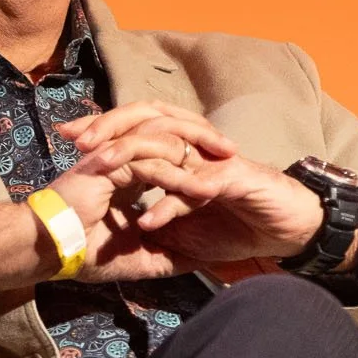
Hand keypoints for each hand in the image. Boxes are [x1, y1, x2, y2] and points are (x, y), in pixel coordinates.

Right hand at [26, 102, 240, 282]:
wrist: (48, 251)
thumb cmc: (84, 253)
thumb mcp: (138, 255)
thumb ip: (168, 253)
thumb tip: (200, 262)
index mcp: (125, 170)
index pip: (167, 146)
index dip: (196, 151)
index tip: (226, 164)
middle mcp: (119, 155)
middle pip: (169, 129)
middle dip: (204, 136)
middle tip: (233, 151)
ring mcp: (112, 155)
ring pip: (163, 137)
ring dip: (197, 151)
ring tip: (227, 165)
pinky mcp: (107, 163)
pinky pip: (150, 160)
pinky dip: (178, 175)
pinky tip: (202, 188)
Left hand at [66, 110, 326, 267]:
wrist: (291, 231)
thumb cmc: (240, 226)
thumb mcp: (185, 231)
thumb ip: (156, 222)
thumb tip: (122, 228)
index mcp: (180, 157)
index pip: (137, 132)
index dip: (104, 131)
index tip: (67, 137)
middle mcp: (194, 151)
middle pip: (146, 125)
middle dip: (109, 130)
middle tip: (77, 142)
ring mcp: (213, 162)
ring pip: (166, 147)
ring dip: (131, 157)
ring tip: (99, 169)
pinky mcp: (232, 179)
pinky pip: (194, 188)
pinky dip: (169, 204)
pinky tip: (147, 220)